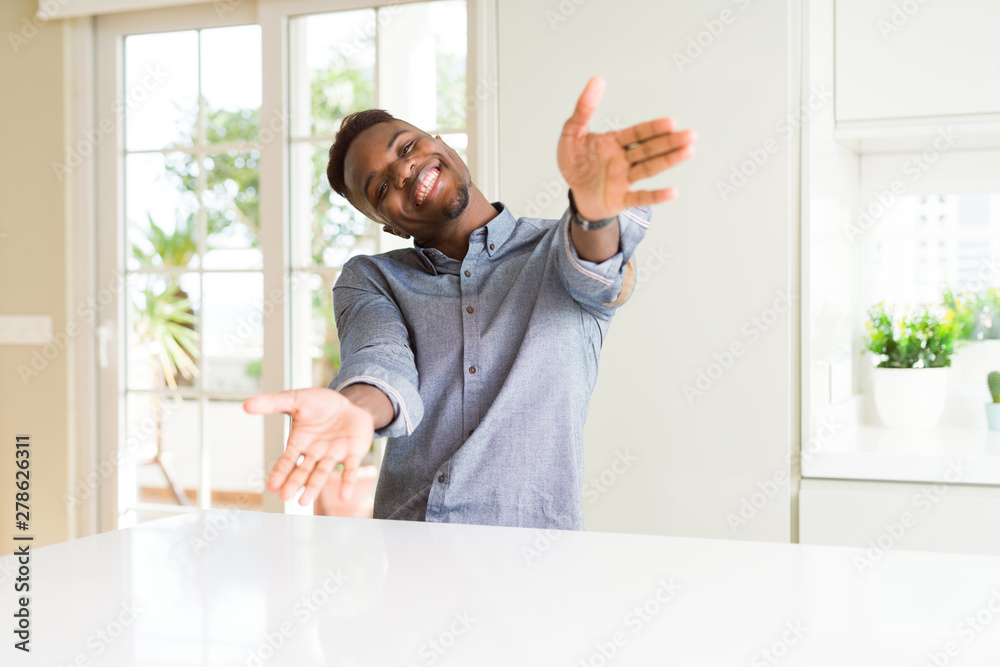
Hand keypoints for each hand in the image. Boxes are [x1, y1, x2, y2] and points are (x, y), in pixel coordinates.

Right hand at [243, 388, 374, 505]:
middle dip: (295, 482)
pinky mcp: (353, 454)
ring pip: (323, 473)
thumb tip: (245, 404)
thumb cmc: (321, 404)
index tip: (272, 486)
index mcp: (300, 442)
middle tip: (285, 496)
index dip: (280, 472)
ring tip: (304, 502)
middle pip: (303, 470)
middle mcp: (315, 453)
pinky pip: (350, 469)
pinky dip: (347, 482)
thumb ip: (273, 403)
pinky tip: (344, 495)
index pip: (288, 460)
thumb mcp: (295, 399)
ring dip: (314, 487)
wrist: (350, 403)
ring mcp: (334, 455)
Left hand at [558, 75, 696, 221]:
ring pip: (649, 169)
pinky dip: (656, 196)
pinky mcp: (621, 199)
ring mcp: (624, 180)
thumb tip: (596, 80)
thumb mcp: (572, 133)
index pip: (638, 133)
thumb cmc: (576, 162)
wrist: (575, 193)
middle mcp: (624, 160)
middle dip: (670, 142)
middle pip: (650, 149)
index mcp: (615, 142)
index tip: (671, 122)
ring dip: (669, 161)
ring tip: (689, 151)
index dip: (654, 128)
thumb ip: (583, 109)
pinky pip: (640, 198)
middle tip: (691, 135)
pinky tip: (673, 192)